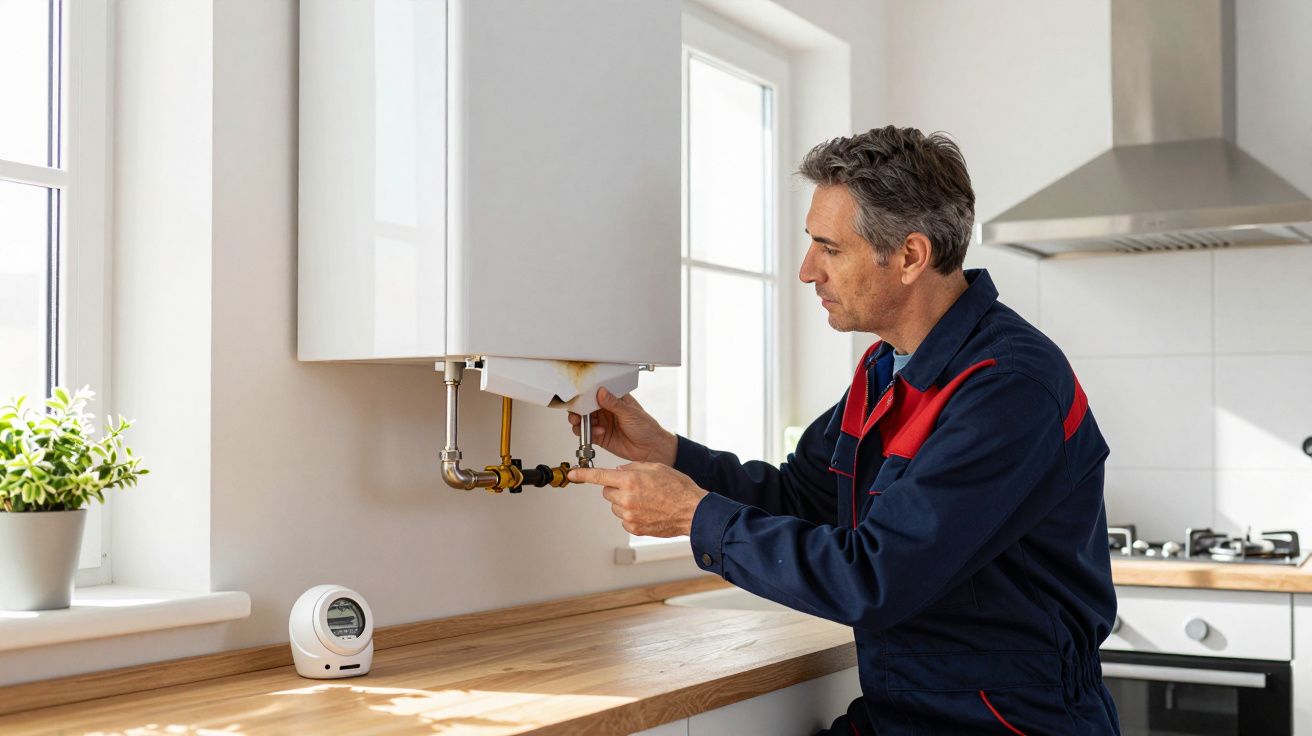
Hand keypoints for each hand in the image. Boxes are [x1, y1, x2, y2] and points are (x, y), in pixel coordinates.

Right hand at [567, 387, 677, 464]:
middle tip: (577, 414)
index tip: (579, 398)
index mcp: (614, 400)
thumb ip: (614, 403)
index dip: (585, 395)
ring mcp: (603, 424)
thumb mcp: (630, 412)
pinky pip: (587, 435)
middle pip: (585, 408)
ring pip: (583, 421)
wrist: (651, 448)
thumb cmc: (646, 427)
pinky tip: (598, 433)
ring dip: (580, 423)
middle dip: (578, 410)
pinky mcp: (600, 437)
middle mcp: (606, 411)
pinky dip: (588, 434)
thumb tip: (602, 392)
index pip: (595, 394)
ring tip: (586, 425)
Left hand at [568, 462, 707, 536]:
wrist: (692, 511)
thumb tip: (618, 472)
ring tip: (646, 500)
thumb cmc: (678, 488)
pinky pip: (624, 519)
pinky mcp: (634, 528)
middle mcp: (626, 499)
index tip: (572, 475)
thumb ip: (632, 468)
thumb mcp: (655, 467)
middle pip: (607, 492)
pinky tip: (648, 511)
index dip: (582, 475)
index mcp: (629, 480)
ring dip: (624, 502)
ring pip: (615, 506)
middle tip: (636, 488)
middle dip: (616, 488)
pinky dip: (632, 515)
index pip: (598, 476)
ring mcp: (629, 515)